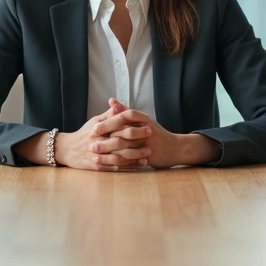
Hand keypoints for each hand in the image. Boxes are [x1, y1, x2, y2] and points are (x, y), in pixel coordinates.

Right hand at [54, 101, 149, 170]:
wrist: (66, 150)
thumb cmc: (83, 134)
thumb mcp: (94, 121)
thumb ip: (108, 115)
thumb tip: (119, 104)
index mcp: (98, 128)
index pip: (117, 122)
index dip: (132, 121)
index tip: (146, 121)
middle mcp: (98, 141)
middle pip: (120, 138)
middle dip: (137, 136)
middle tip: (151, 134)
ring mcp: (98, 155)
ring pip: (120, 155)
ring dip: (136, 154)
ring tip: (149, 152)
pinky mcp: (97, 167)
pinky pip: (116, 167)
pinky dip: (129, 166)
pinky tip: (140, 164)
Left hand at [93, 99, 219, 167]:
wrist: (175, 148)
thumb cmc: (156, 133)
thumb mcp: (142, 120)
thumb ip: (126, 110)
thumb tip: (111, 100)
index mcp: (143, 119)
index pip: (123, 118)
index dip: (108, 123)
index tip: (94, 127)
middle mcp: (145, 130)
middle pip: (122, 133)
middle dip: (105, 138)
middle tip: (90, 141)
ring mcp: (147, 144)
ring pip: (124, 148)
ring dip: (108, 152)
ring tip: (94, 154)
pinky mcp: (148, 157)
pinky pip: (129, 160)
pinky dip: (117, 163)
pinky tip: (106, 165)